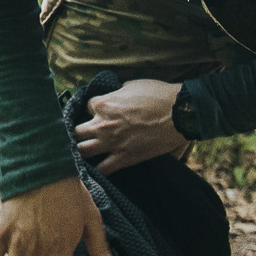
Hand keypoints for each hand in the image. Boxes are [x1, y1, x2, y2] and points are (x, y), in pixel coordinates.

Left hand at [72, 78, 188, 173]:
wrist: (180, 114)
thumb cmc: (158, 95)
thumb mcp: (132, 85)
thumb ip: (117, 93)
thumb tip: (114, 95)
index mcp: (103, 104)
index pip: (86, 107)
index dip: (93, 109)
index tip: (100, 112)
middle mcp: (102, 125)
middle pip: (76, 131)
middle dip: (78, 131)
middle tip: (85, 134)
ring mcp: (112, 143)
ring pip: (82, 151)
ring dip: (81, 151)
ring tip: (84, 152)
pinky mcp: (124, 158)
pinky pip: (103, 170)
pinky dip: (97, 171)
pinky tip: (97, 170)